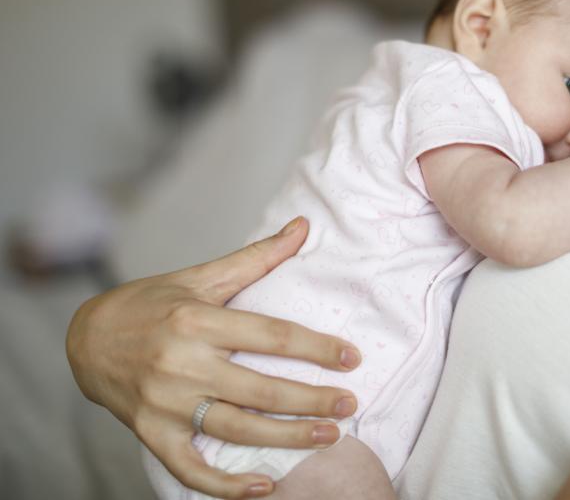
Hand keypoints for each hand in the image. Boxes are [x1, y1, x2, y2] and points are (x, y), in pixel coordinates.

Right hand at [65, 217, 361, 498]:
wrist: (85, 338)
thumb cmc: (151, 303)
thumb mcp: (201, 276)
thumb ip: (257, 257)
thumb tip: (304, 226)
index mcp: (198, 320)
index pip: (271, 335)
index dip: (315, 348)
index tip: (351, 357)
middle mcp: (182, 363)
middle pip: (260, 388)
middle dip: (311, 399)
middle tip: (350, 404)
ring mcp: (165, 404)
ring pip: (236, 429)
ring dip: (286, 437)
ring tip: (328, 436)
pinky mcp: (150, 433)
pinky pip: (191, 468)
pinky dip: (226, 484)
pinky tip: (265, 485)